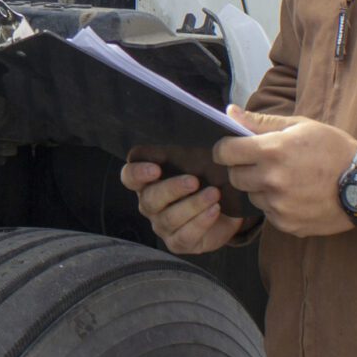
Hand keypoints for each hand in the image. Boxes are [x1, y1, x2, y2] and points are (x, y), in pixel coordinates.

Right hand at [118, 157, 249, 253]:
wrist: (227, 208)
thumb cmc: (208, 179)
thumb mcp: (203, 161)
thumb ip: (201, 144)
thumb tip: (225, 113)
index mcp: (148, 181)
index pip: (129, 177)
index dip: (137, 173)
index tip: (156, 167)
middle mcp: (150, 204)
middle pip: (149, 199)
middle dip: (171, 189)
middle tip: (194, 180)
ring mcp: (162, 226)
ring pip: (169, 218)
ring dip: (192, 205)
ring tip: (214, 195)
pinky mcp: (178, 243)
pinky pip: (184, 236)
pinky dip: (200, 222)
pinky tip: (214, 210)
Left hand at [215, 110, 356, 236]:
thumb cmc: (333, 149)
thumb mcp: (300, 126)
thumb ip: (260, 122)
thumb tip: (230, 112)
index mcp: (273, 151)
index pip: (226, 152)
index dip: (224, 149)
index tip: (230, 149)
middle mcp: (272, 180)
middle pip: (235, 176)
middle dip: (243, 168)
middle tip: (263, 163)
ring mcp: (279, 205)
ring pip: (252, 196)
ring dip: (261, 188)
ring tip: (286, 179)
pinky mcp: (288, 224)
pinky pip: (269, 213)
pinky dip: (276, 205)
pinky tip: (296, 195)